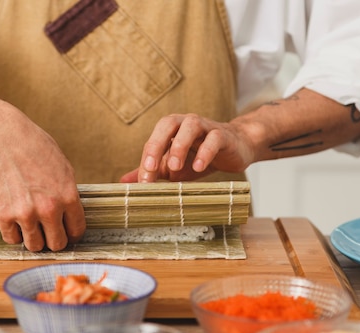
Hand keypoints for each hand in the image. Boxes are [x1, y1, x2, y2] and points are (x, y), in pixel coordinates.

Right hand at [0, 103, 85, 251]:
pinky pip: (12, 239)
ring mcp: (26, 214)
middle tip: (47, 232)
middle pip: (57, 244)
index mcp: (68, 196)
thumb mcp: (63, 168)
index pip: (77, 230)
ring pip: (35, 246)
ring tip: (29, 226)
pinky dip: (13, 233)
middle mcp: (49, 209)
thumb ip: (68, 194)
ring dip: (33, 238)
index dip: (71, 233)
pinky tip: (14, 221)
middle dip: (53, 239)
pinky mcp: (4, 215)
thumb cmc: (33, 147)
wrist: (2, 138)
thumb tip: (70, 215)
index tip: (65, 231)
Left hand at [120, 114, 254, 182]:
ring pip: (191, 126)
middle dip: (157, 144)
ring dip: (180, 145)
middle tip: (152, 168)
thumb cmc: (199, 157)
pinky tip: (199, 168)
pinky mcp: (223, 135)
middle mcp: (185, 123)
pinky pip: (214, 139)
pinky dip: (206, 152)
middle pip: (168, 123)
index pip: (153, 141)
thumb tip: (124, 182)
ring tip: (174, 167)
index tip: (143, 182)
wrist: (235, 150)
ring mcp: (206, 127)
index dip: (147, 160)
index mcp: (171, 130)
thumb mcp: (172, 167)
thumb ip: (151, 172)